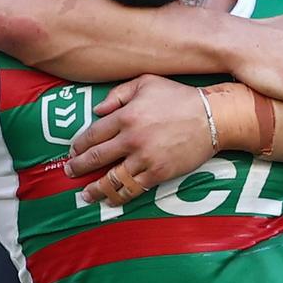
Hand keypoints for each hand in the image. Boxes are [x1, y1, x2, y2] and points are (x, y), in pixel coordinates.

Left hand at [66, 75, 217, 205]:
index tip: (72, 151)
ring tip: (85, 195)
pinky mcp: (158, 173)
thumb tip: (97, 110)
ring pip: (111, 179)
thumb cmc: (179, 97)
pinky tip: (111, 200)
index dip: (79, 145)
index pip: (93, 134)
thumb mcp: (146, 82)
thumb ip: (118, 93)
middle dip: (79, 167)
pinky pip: (133, 189)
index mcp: (126, 115)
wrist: (212, 117)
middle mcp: (131, 139)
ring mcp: (145, 158)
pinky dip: (119, 197)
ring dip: (95, 189)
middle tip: (70, 172)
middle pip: (96, 157)